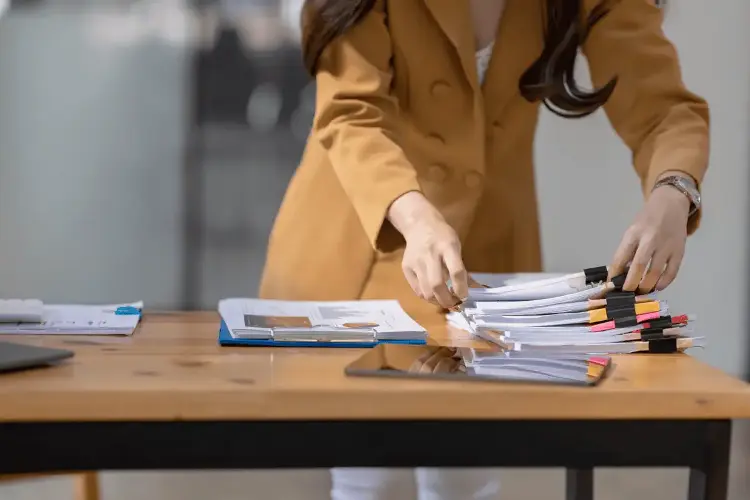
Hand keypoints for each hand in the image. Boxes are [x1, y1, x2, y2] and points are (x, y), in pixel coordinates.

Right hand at [387, 192, 468, 307]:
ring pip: (426, 291)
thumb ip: (461, 267)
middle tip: (454, 304)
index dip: (461, 288)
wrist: (419, 225)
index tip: (464, 296)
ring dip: (437, 301)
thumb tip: (470, 289)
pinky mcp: (406, 268)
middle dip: (447, 300)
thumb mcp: (456, 245)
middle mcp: (430, 254)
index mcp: (447, 247)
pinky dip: (427, 296)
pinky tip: (433, 295)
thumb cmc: (443, 235)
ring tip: (444, 301)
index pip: (456, 272)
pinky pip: (417, 289)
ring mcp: (416, 262)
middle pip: (437, 285)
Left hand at [608, 184, 690, 292]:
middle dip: (630, 284)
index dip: (614, 274)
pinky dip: (663, 283)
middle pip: (638, 266)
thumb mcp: (632, 230)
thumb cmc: (647, 220)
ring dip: (646, 286)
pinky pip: (671, 272)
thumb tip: (620, 274)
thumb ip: (628, 250)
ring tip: (640, 292)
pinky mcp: (680, 251)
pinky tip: (656, 287)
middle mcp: (650, 239)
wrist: (671, 204)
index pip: (620, 257)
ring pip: (655, 272)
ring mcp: (666, 246)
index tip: (610, 286)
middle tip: (626, 294)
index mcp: (633, 234)